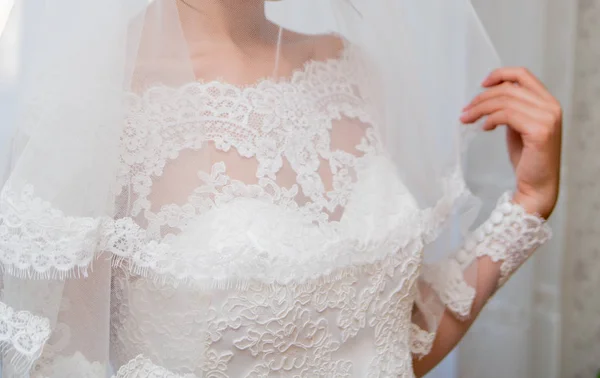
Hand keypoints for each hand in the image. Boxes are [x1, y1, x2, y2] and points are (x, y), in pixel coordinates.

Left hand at [460, 67, 561, 218]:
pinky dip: (490, 119)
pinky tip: (484, 128)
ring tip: (467, 119)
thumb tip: (490, 95)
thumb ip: (512, 108)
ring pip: (505, 101)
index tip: (481, 84)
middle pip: (509, 89)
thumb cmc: (527, 157)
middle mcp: (551, 107)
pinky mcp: (539, 131)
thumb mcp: (519, 126)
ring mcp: (547, 118)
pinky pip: (506, 115)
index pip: (523, 75)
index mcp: (548, 102)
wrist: (536, 185)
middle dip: (482, 98)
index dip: (500, 75)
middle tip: (465, 110)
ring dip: (480, 109)